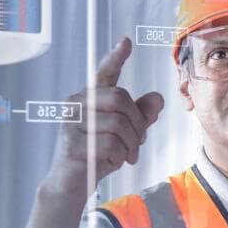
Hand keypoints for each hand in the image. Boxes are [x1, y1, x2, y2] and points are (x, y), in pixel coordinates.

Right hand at [42, 38, 164, 197]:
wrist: (69, 186)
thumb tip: (158, 98)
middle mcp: (76, 104)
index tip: (126, 42)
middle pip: (120, 99)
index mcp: (90, 98)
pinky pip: (109, 144)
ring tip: (127, 156)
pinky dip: (119, 156)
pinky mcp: (71, 144)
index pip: (104, 73)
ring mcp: (71, 123)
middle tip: (138, 144)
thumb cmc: (96, 155)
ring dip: (131, 144)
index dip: (116, 57)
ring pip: (118, 123)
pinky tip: (112, 162)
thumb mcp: (124, 135)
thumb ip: (140, 116)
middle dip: (138, 123)